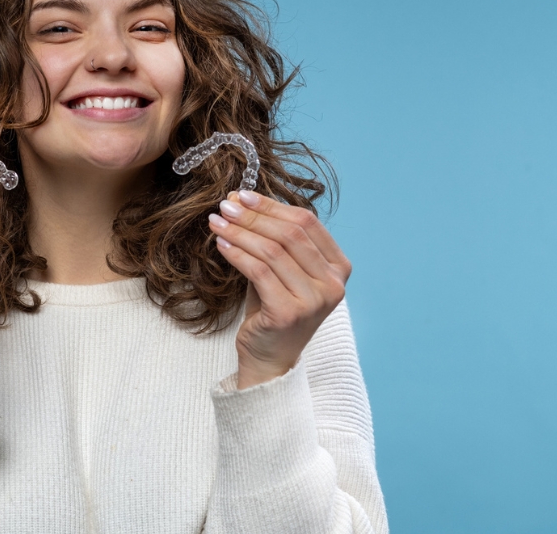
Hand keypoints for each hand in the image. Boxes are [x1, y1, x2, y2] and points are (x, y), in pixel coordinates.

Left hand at [207, 190, 351, 388]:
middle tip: (225, 206)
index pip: (307, 223)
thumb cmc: (273, 310)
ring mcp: (314, 301)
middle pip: (290, 234)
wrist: (269, 359)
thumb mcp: (280, 270)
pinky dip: (237, 254)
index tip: (243, 196)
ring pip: (273, 251)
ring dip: (240, 232)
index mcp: (338, 267)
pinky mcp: (290, 313)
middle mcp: (333, 284)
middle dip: (254, 216)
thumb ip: (270, 239)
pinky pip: (259, 272)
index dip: (273, 206)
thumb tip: (240, 200)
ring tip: (217, 223)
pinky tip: (221, 245)